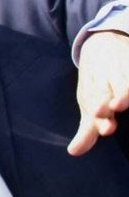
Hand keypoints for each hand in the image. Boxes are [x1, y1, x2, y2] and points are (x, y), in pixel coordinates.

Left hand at [68, 30, 128, 155]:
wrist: (101, 43)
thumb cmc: (96, 82)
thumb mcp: (89, 104)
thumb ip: (87, 131)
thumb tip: (73, 152)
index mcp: (91, 88)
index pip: (93, 101)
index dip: (99, 113)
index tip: (106, 128)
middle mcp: (104, 77)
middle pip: (105, 91)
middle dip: (107, 103)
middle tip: (112, 113)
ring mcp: (121, 68)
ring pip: (123, 80)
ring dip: (124, 91)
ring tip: (120, 103)